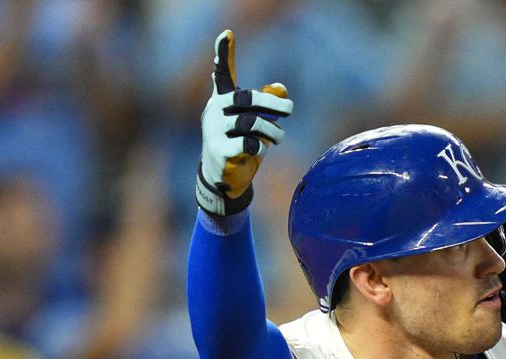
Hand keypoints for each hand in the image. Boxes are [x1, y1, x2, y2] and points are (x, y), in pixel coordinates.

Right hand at [196, 30, 292, 215]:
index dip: (224, 53)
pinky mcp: (220, 150)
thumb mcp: (255, 123)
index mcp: (222, 100)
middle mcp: (215, 111)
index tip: (228, 33)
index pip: (222, 73)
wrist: (223, 179)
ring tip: (277, 138)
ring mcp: (214, 131)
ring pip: (251, 123)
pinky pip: (248, 143)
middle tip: (290, 109)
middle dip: (273, 103)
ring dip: (271, 131)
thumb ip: (267, 105)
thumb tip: (281, 88)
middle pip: (247, 98)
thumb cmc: (241, 144)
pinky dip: (259, 147)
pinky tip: (257, 150)